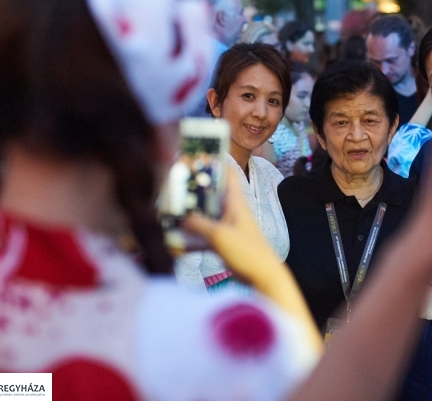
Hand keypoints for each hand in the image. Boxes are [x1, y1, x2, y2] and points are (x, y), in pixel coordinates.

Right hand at [186, 172, 323, 353]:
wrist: (263, 277)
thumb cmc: (248, 252)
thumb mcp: (220, 236)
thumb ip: (198, 224)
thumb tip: (179, 216)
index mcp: (235, 202)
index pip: (226, 173)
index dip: (213, 161)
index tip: (194, 153)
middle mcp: (231, 210)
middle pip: (210, 193)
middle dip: (192, 188)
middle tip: (172, 184)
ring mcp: (227, 226)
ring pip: (204, 214)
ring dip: (189, 213)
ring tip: (168, 210)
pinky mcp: (223, 242)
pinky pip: (203, 235)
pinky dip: (191, 237)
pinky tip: (175, 242)